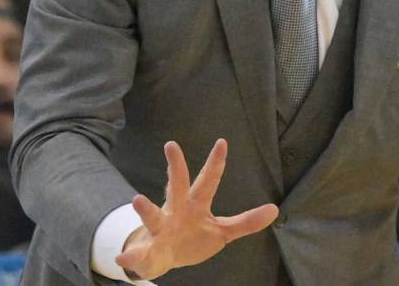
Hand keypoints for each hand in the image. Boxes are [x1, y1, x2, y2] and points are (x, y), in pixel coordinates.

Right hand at [114, 139, 278, 279]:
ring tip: (137, 200)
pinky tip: (123, 256)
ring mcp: (160, 229)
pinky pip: (138, 254)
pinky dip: (130, 255)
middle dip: (175, 167)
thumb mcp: (222, 231)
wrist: (164, 257)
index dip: (216, 163)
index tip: (222, 142)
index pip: (208, 181)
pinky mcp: (149, 251)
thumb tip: (275, 209)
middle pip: (177, 186)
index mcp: (195, 205)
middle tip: (171, 145)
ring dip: (145, 209)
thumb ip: (246, 222)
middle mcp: (176, 211)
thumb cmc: (193, 236)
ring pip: (152, 217)